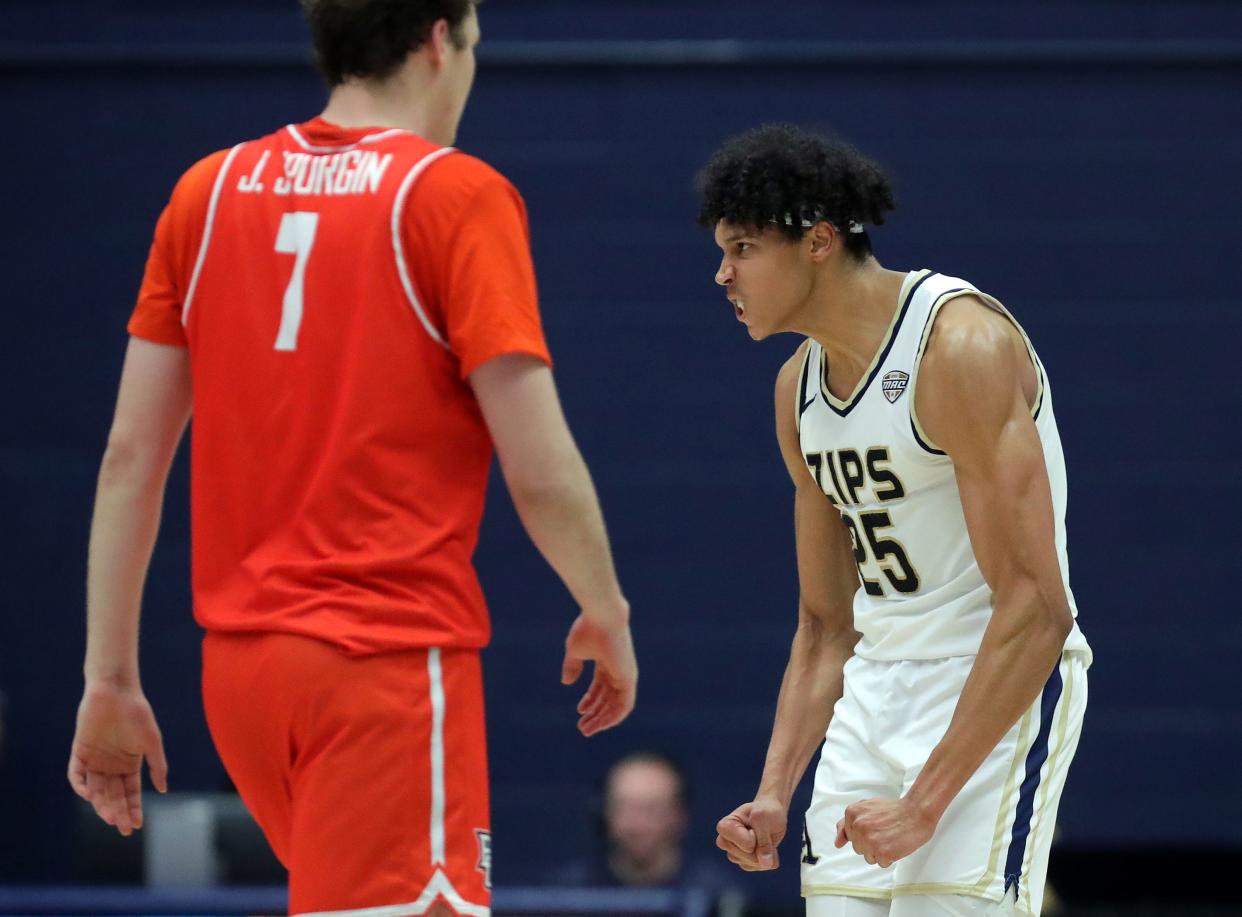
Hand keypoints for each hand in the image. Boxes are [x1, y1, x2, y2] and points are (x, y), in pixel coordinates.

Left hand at [67, 683, 167, 835]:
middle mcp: (112, 765)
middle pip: (114, 795)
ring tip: (109, 816)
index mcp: (130, 763)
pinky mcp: (80, 751)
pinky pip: (76, 774)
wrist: (116, 690)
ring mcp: (95, 759)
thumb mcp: (152, 741)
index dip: (133, 809)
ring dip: (101, 804)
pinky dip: (80, 786)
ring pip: (96, 789)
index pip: (131, 792)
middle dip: (118, 812)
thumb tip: (163, 790)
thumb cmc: (138, 713)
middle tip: (122, 827)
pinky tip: (89, 794)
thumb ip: (157, 766)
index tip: (136, 825)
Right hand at [561, 613, 637, 735]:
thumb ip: (572, 666)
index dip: (590, 700)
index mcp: (606, 661)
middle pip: (608, 698)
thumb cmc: (588, 630)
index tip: (580, 711)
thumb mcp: (575, 651)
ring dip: (602, 719)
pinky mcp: (628, 678)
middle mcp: (618, 669)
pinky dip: (614, 716)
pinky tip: (602, 725)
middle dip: (595, 714)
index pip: (600, 686)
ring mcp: (625, 674)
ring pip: (616, 705)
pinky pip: (625, 704)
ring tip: (587, 730)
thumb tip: (567, 682)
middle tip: (582, 728)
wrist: (602, 617)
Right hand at [715, 797, 786, 870]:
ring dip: (763, 854)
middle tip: (761, 830)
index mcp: (725, 826)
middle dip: (760, 846)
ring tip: (764, 838)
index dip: (756, 836)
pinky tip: (767, 847)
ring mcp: (733, 852)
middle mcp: (725, 841)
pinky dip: (765, 859)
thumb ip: (764, 842)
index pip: (746, 844)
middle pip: (746, 856)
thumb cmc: (765, 812)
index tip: (755, 823)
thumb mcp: (764, 819)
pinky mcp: (743, 861)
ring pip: (749, 864)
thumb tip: (766, 865)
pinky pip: (755, 867)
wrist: (771, 814)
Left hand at [835, 796, 936, 867]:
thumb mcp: (866, 808)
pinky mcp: (883, 852)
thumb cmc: (894, 810)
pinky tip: (895, 845)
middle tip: (884, 832)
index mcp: (851, 813)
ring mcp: (870, 840)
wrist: (916, 812)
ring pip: (869, 857)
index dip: (864, 834)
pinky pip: (881, 863)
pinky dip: (889, 858)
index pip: (850, 836)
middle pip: (858, 848)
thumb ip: (847, 823)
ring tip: (890, 838)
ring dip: (879, 852)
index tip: (874, 828)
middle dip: (870, 843)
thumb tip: (837, 842)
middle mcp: (858, 826)